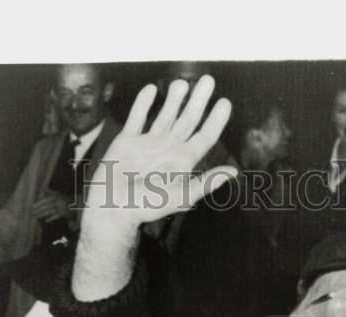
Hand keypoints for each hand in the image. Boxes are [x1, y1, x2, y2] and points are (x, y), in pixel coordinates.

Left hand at [31, 192, 71, 222]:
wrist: (78, 205)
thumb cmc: (66, 200)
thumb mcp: (59, 194)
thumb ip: (51, 193)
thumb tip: (43, 191)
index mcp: (57, 195)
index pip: (46, 199)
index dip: (39, 203)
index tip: (33, 206)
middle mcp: (59, 200)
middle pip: (47, 205)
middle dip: (39, 209)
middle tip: (32, 212)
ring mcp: (62, 207)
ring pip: (50, 210)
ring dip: (42, 214)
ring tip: (36, 216)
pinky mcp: (65, 213)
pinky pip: (57, 216)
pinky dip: (51, 218)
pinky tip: (46, 220)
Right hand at [84, 75, 237, 224]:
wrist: (112, 208)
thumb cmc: (147, 206)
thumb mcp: (181, 195)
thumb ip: (206, 182)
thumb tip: (234, 172)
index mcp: (183, 161)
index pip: (204, 136)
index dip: (216, 120)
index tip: (224, 102)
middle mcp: (168, 148)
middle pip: (188, 120)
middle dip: (198, 100)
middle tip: (208, 79)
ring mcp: (148, 143)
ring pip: (165, 115)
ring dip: (174, 99)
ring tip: (183, 82)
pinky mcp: (127, 140)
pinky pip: (138, 117)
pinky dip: (144, 103)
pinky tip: (151, 89)